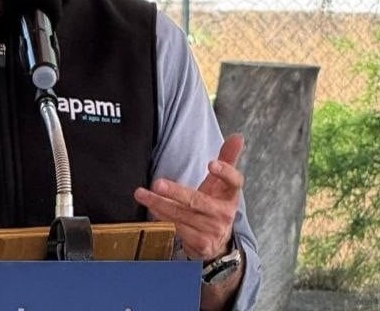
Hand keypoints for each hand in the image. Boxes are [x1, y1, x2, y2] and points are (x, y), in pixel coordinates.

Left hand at [133, 134, 244, 260]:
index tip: (211, 163)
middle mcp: (224, 213)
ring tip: (141, 194)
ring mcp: (213, 230)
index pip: (234, 181)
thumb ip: (228, 159)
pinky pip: (177, 228)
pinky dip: (162, 219)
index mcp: (230, 195)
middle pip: (198, 200)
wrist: (217, 241)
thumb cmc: (214, 204)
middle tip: (157, 183)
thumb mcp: (221, 185)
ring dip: (159, 204)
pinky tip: (151, 210)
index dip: (225, 172)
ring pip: (181, 215)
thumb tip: (238, 136)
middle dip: (176, 192)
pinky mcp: (201, 243)